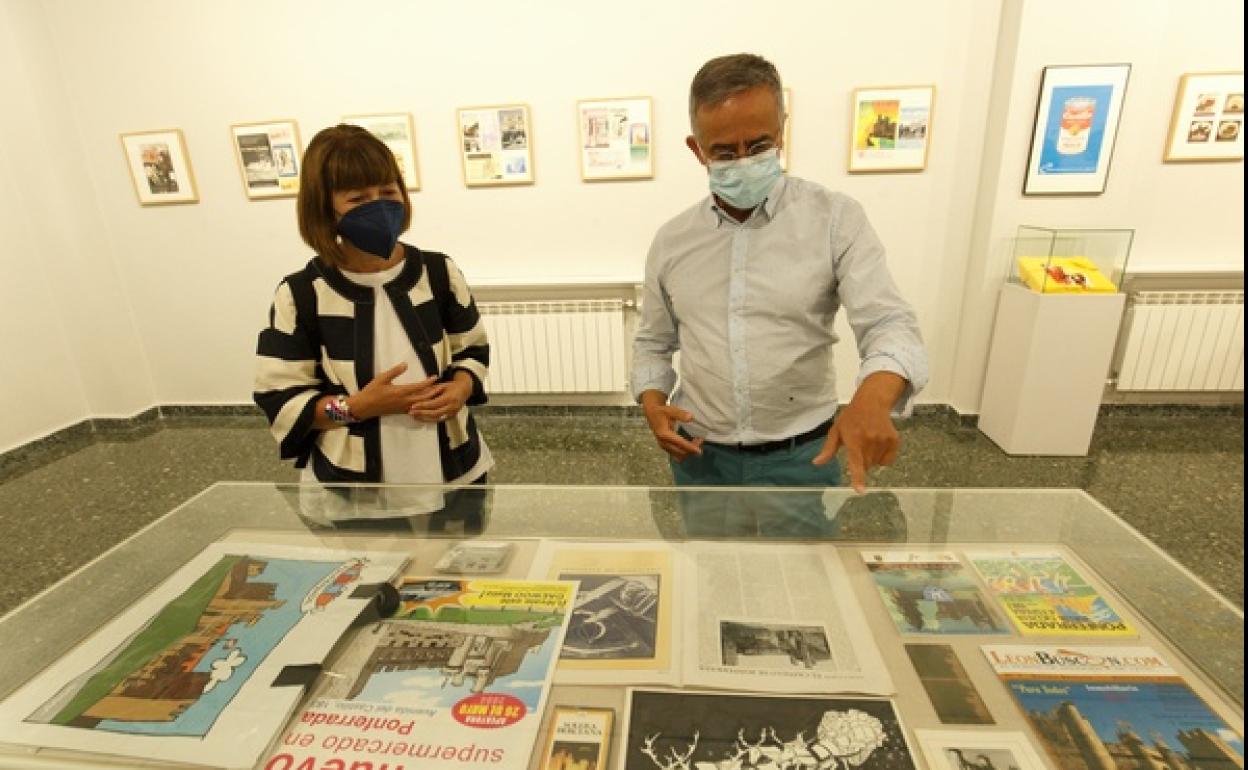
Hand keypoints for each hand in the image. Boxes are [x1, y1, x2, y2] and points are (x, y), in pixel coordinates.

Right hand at [350, 363, 436, 418]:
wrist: (364, 407)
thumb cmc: (371, 392)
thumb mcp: (382, 378)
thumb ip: (394, 371)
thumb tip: (405, 364)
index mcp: (400, 392)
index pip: (418, 387)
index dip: (428, 382)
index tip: (435, 377)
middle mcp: (404, 401)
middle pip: (424, 397)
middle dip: (434, 392)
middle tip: (442, 387)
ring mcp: (403, 407)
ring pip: (421, 404)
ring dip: (430, 399)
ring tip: (437, 394)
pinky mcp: (401, 411)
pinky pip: (416, 409)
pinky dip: (423, 406)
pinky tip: (427, 404)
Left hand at [408, 373, 472, 422]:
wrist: (464, 390)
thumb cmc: (452, 386)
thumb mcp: (441, 385)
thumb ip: (431, 390)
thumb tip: (417, 392)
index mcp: (450, 398)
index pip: (434, 404)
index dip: (423, 405)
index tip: (413, 405)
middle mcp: (452, 407)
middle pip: (434, 413)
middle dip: (421, 413)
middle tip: (411, 412)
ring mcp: (452, 413)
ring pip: (436, 419)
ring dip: (424, 418)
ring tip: (413, 416)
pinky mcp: (451, 417)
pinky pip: (438, 420)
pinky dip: (429, 420)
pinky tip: (421, 419)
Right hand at [640, 390, 703, 461]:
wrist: (652, 414)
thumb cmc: (662, 412)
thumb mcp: (670, 410)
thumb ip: (680, 414)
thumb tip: (691, 418)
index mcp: (664, 434)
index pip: (679, 443)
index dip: (690, 447)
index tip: (699, 450)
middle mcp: (663, 443)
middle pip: (680, 452)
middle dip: (691, 449)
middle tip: (700, 439)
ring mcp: (664, 446)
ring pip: (679, 456)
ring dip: (688, 452)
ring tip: (696, 442)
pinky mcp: (665, 448)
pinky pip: (676, 455)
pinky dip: (684, 452)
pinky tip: (690, 444)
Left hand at [812, 373, 905, 492]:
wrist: (872, 402)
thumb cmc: (851, 418)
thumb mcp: (836, 431)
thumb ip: (828, 449)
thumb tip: (816, 463)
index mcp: (854, 440)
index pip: (856, 462)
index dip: (858, 478)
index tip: (860, 490)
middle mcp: (870, 441)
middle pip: (866, 466)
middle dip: (861, 462)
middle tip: (858, 446)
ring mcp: (883, 441)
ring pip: (876, 464)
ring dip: (871, 459)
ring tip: (868, 442)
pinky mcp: (894, 441)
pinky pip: (887, 460)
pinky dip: (883, 457)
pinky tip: (878, 444)